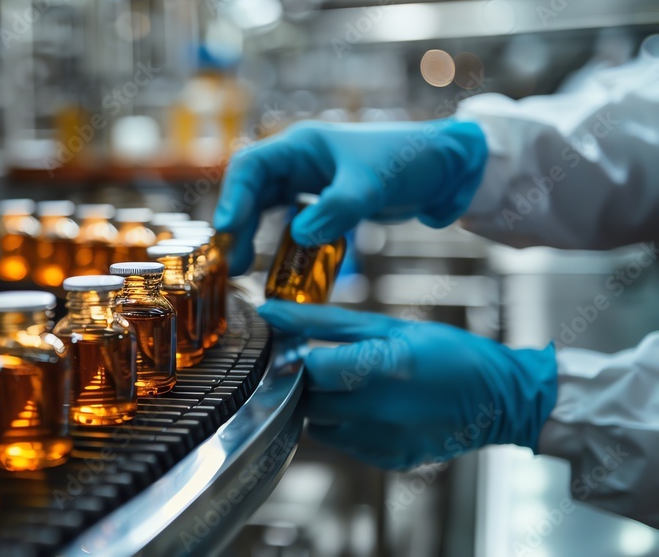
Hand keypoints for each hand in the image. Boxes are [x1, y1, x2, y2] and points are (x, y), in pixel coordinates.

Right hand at [214, 120, 487, 274]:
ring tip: (242, 268)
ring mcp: (309, 183)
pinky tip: (276, 267)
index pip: (252, 166)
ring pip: (266, 210)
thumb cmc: (410, 162)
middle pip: (251, 191)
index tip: (225, 228)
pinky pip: (289, 224)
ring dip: (252, 236)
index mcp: (303, 145)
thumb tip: (299, 237)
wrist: (447, 169)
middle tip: (229, 261)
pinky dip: (280, 244)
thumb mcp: (371, 185)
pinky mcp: (323, 204)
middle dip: (237, 225)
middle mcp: (299, 162)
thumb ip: (336, 210)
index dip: (233, 195)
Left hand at [258, 300, 556, 469]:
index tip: (301, 347)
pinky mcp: (387, 460)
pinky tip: (370, 409)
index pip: (309, 368)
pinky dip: (344, 426)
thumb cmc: (447, 353)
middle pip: (307, 398)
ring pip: (317, 424)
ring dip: (323, 404)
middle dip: (308, 380)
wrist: (502, 400)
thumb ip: (323, 321)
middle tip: (328, 365)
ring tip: (352, 387)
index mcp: (382, 367)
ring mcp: (383, 440)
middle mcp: (379, 410)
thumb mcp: (387, 326)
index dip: (298, 356)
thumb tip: (270, 311)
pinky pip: (342, 444)